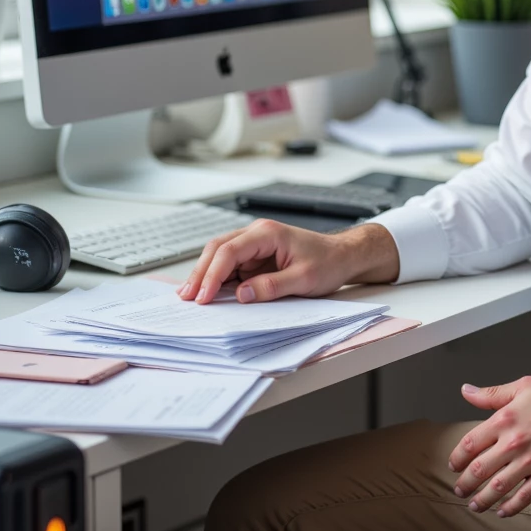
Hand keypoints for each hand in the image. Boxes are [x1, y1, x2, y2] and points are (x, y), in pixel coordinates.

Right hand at [177, 219, 399, 304]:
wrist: (343, 256)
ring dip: (205, 275)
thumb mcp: (304, 279)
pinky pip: (231, 265)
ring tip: (190, 297)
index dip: (212, 274)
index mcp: (268, 233)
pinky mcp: (256, 256)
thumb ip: (271, 286)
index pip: (229, 251)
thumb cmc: (328, 262)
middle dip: (200, 273)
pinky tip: (208, 292)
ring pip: (220, 256)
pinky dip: (217, 278)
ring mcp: (255, 244)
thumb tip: (240, 294)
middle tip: (187, 297)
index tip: (203, 296)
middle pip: (217, 249)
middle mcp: (257, 234)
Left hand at [448, 366, 530, 517]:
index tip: (454, 465)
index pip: (470, 443)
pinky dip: (510, 508)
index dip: (457, 457)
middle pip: (479, 469)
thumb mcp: (524, 386)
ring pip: (497, 488)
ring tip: (475, 505)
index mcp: (505, 419)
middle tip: (459, 490)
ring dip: (482, 500)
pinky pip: (524, 497)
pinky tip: (503, 511)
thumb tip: (467, 391)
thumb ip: (493, 393)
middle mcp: (514, 442)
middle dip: (465, 483)